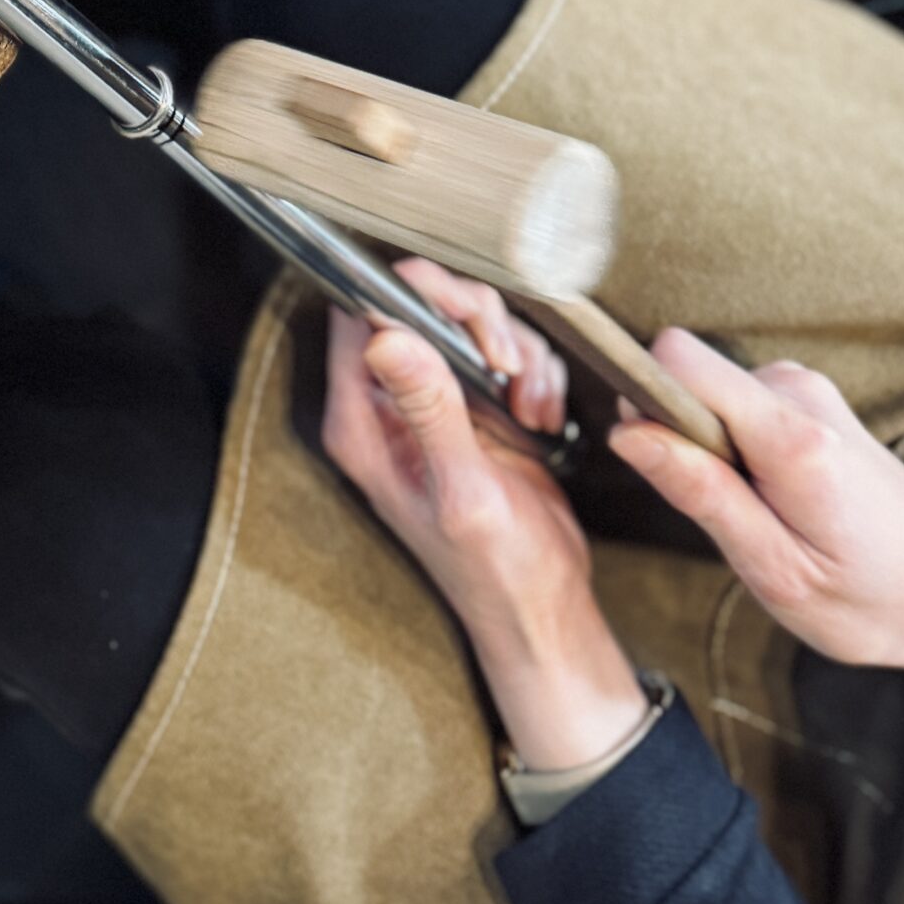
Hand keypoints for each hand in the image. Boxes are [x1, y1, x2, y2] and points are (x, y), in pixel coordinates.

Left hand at [322, 261, 648, 769]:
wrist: (543, 608)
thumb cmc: (495, 570)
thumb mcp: (464, 491)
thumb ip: (429, 411)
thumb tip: (385, 335)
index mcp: (362, 421)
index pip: (360, 313)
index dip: (410, 295)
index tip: (465, 317)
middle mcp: (391, 402)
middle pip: (421, 303)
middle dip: (476, 319)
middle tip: (506, 363)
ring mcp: (437, 400)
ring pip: (470, 320)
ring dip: (515, 348)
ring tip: (530, 403)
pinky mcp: (479, 405)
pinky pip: (505, 349)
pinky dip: (533, 369)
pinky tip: (541, 413)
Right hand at [608, 331, 903, 678]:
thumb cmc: (866, 594)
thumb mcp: (774, 571)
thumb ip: (701, 494)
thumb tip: (628, 432)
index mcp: (792, 439)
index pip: (679, 361)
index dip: (646, 398)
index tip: (653, 457)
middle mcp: (799, 392)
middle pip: (688, 375)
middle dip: (680, 437)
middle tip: (725, 509)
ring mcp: (803, 385)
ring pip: (707, 391)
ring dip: (710, 447)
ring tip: (757, 508)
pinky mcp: (802, 391)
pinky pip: (730, 400)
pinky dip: (732, 444)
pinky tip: (771, 492)